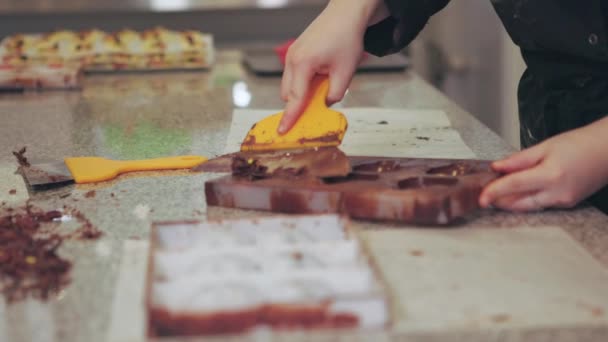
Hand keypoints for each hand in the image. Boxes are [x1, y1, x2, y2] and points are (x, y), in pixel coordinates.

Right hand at [278, 0, 384, 133]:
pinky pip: (294, 74)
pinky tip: (321, 75)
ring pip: (290, 84)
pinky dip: (304, 81)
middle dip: (300, 103)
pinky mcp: (296, 51)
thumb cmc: (347, 38)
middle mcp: (292, 58)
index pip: (295, 98)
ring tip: (325, 83)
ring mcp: (292, 54)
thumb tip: (325, 105)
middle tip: (318, 106)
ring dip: (303, 91)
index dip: (290, 117)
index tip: (282, 131)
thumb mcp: (346, 72)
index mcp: (303, 63)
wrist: (347, 13)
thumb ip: (335, 94)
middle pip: (288, 93)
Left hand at [479, 117, 607, 210]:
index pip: (513, 186)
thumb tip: (496, 167)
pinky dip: (526, 200)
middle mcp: (557, 193)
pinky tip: (517, 193)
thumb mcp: (545, 147)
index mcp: (550, 175)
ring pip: (529, 206)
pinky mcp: (567, 204)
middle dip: (499, 201)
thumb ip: (518, 160)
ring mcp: (563, 201)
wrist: (607, 151)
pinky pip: (540, 205)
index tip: (481, 197)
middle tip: (484, 196)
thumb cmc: (579, 144)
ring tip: (497, 194)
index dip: (494, 192)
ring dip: (511, 202)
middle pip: (519, 203)